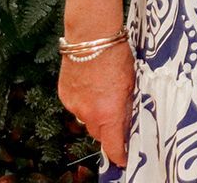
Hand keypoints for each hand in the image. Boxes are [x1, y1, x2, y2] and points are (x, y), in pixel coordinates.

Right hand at [56, 40, 134, 166]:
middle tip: (119, 120)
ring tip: (106, 96)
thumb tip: (128, 120)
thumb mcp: (132, 82)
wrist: (91, 36)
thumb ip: (128, 105)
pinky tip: (93, 86)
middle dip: (108, 130)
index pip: (112, 145)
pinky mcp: (64, 94)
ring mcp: (73, 104)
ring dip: (96, 114)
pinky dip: (85, 101)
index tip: (124, 159)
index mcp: (108, 113)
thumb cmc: (117, 55)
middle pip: (98, 132)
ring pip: (86, 118)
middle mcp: (88, 113)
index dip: (119, 155)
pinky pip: (76, 105)